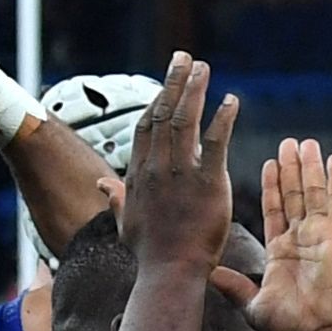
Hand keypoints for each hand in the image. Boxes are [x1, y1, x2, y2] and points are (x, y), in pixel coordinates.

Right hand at [121, 56, 238, 272]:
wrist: (169, 272)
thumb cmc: (149, 253)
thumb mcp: (124, 222)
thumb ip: (114, 198)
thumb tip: (99, 182)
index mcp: (138, 174)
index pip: (146, 128)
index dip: (156, 101)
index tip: (166, 82)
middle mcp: (156, 167)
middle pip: (162, 114)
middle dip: (173, 82)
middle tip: (184, 58)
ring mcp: (180, 174)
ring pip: (184, 121)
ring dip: (194, 90)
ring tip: (203, 67)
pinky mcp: (207, 184)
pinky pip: (215, 144)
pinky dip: (223, 119)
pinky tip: (232, 100)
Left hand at [222, 138, 331, 330]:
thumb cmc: (292, 326)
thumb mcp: (254, 305)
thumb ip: (234, 286)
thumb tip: (209, 274)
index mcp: (282, 251)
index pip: (275, 209)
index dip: (272, 186)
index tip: (269, 163)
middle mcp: (303, 238)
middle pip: (295, 195)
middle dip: (291, 169)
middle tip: (287, 143)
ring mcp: (323, 235)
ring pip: (314, 192)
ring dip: (309, 167)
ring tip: (304, 143)